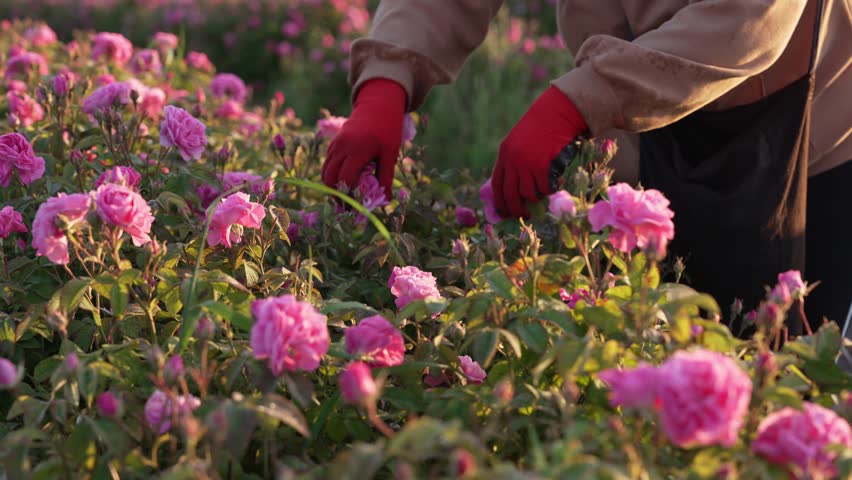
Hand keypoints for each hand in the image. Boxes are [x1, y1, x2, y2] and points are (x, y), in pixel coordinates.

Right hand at [321, 78, 406, 199]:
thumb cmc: (387, 130)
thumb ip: (386, 177)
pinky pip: (328, 163)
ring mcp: (336, 144)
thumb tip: (387, 200)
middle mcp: (342, 147)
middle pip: (330, 177)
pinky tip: (342, 184)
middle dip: (335, 194)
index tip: (352, 208)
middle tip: (345, 207)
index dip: (346, 195)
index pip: (344, 178)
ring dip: (331, 186)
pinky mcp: (334, 143)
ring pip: (326, 171)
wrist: (377, 107)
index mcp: (358, 150)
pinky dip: (331, 175)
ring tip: (343, 198)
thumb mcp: (390, 154)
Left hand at [491, 85, 587, 217]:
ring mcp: (526, 164)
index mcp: (504, 154)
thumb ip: (515, 159)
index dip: (499, 201)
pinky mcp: (542, 166)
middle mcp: (512, 161)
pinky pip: (544, 188)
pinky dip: (550, 190)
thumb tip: (517, 186)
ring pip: (527, 193)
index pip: (496, 184)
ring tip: (542, 195)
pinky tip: (555, 184)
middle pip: (509, 194)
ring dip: (535, 198)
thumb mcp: (520, 140)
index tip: (504, 212)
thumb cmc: (542, 126)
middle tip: (523, 215)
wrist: (557, 112)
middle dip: (515, 208)